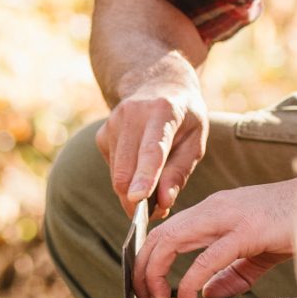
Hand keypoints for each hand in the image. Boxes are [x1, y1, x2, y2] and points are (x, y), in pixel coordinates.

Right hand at [95, 69, 207, 218]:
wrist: (158, 85)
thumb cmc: (184, 117)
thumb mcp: (195, 140)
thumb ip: (180, 172)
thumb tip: (164, 203)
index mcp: (163, 110)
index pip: (152, 149)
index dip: (145, 176)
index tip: (139, 199)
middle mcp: (132, 114)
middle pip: (127, 170)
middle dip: (138, 201)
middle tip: (158, 212)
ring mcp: (112, 123)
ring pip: (117, 176)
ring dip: (133, 193)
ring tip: (154, 190)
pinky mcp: (101, 135)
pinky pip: (113, 171)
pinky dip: (127, 179)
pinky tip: (141, 165)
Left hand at [134, 177, 296, 297]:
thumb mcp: (258, 250)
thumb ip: (233, 272)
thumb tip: (209, 294)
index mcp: (213, 211)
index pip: (165, 232)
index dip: (148, 261)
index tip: (148, 290)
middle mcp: (213, 209)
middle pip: (158, 237)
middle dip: (141, 271)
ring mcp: (227, 218)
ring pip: (171, 242)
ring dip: (155, 276)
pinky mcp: (246, 231)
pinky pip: (207, 259)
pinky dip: (189, 283)